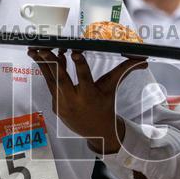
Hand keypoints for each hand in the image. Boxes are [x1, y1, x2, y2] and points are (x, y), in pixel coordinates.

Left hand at [27, 48, 147, 153]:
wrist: (96, 131)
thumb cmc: (106, 105)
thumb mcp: (112, 87)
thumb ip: (125, 71)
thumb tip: (144, 60)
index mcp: (90, 95)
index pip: (84, 77)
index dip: (79, 64)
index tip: (73, 52)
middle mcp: (74, 100)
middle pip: (60, 78)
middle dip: (52, 62)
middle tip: (45, 47)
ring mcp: (62, 103)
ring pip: (50, 79)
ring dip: (42, 63)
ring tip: (35, 49)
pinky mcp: (54, 104)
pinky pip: (50, 84)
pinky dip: (48, 71)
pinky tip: (45, 57)